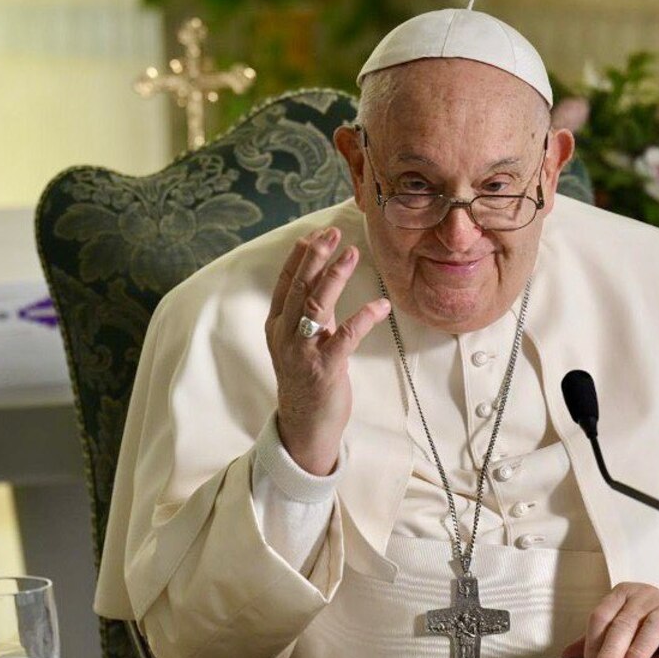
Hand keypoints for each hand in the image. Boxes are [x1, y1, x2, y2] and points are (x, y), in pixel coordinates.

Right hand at [266, 226, 389, 474]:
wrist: (305, 425)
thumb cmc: (308, 380)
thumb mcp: (303, 341)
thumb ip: (312, 312)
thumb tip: (324, 275)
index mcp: (277, 325)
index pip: (286, 283)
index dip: (301, 256)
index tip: (317, 233)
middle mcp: (285, 335)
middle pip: (299, 287)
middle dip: (316, 257)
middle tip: (333, 232)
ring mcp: (303, 352)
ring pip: (316, 305)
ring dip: (335, 276)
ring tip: (352, 253)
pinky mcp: (325, 369)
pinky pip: (345, 337)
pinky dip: (364, 318)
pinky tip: (381, 305)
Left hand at [561, 582, 658, 657]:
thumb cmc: (646, 625)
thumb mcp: (621, 628)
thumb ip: (596, 639)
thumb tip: (565, 656)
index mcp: (622, 594)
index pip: (602, 616)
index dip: (593, 642)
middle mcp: (645, 595)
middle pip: (624, 623)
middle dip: (612, 651)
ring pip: (653, 627)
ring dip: (638, 652)